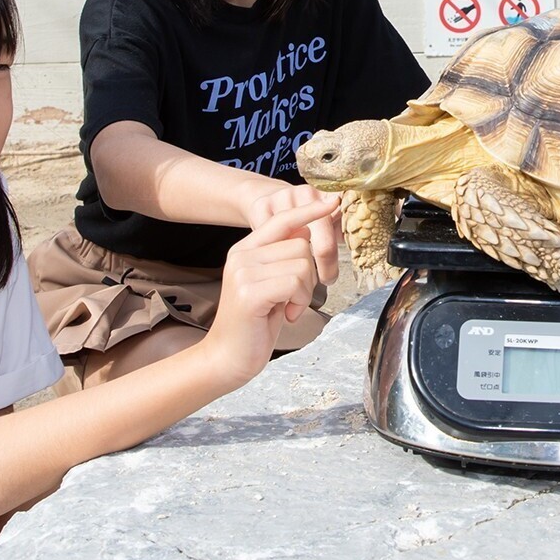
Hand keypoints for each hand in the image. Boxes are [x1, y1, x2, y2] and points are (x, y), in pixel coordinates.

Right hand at [206, 194, 335, 385]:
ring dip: (304, 291)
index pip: (282, 219)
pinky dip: (299, 301)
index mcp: (245, 249)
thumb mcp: (270, 283)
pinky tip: (285, 315)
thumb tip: (307, 231)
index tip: (332, 201)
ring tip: (287, 307)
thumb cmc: (254, 323)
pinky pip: (295, 282)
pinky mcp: (250, 291)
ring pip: (302, 264)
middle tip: (294, 299)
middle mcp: (242, 255)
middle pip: (302, 244)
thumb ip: (283, 258)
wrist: (228, 357)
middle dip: (309, 275)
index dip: (309, 211)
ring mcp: (244, 272)